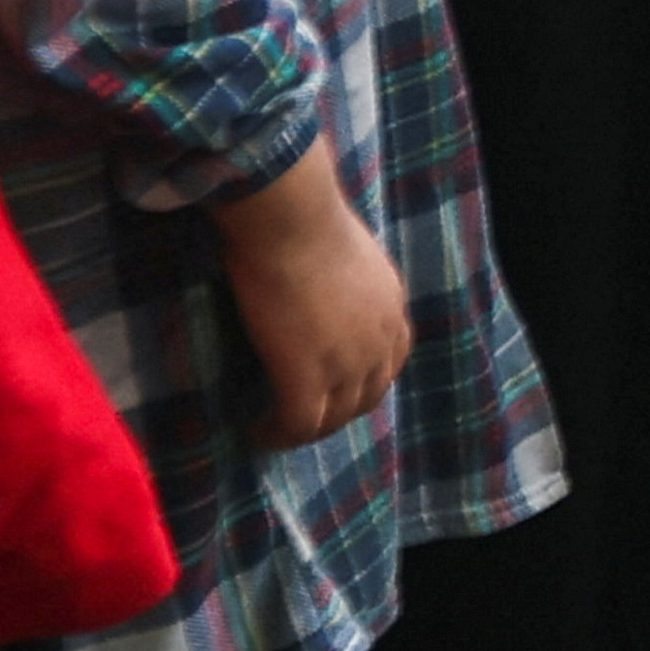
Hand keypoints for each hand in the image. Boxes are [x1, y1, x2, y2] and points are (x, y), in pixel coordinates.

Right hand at [209, 152, 411, 448]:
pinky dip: (279, 434)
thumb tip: (317, 270)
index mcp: (390, 304)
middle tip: (305, 417)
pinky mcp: (307, 378)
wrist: (291, 221)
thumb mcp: (344, 247)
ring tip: (278, 429)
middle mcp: (380, 338)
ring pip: (333, 417)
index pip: (392, 357)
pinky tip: (258, 432)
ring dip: (307, 429)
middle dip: (339, 411)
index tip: (339, 385)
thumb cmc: (306, 216)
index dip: (366, 378)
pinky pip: (298, 424)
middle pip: (368, 395)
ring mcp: (348, 362)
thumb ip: (343, 271)